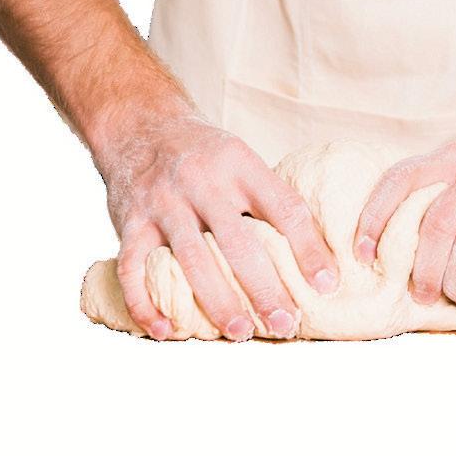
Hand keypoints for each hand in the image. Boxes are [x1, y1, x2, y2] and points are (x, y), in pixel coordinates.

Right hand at [97, 109, 339, 340]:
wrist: (140, 124)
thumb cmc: (203, 154)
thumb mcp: (240, 159)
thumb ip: (267, 199)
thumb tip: (314, 254)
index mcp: (238, 163)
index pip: (282, 207)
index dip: (308, 248)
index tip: (327, 285)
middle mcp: (201, 181)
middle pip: (237, 241)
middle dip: (263, 287)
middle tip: (285, 323)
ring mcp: (162, 201)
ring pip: (190, 259)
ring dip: (217, 301)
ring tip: (240, 332)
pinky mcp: (128, 221)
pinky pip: (133, 269)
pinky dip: (146, 303)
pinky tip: (166, 330)